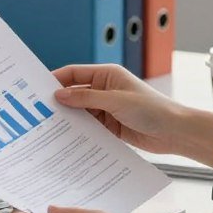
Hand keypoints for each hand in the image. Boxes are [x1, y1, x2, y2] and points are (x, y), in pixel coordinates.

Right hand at [53, 63, 212, 166]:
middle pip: (75, 94)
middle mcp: (105, 90)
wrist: (175, 132)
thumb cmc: (152, 109)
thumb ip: (86, 98)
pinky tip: (66, 139)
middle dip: (59, 102)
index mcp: (107, 75)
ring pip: (80, 112)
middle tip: (37, 111)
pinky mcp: (110, 127)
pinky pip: (89, 128)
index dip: (56, 79)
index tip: (37, 89)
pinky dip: (78, 132)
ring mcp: (107, 109)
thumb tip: (60, 95)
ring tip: (47, 127)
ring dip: (68, 119)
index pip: (75, 74)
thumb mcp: (116, 101)